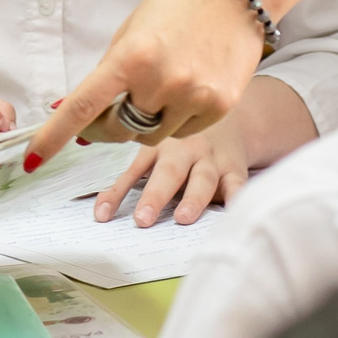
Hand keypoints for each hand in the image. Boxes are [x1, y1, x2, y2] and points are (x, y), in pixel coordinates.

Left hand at [27, 0, 262, 169]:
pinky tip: (188, 86)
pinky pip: (183, 132)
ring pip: (151, 136)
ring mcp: (193, 96)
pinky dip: (177, 119)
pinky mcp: (219, 106)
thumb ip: (106, 74)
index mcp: (131, 56)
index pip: (83, 106)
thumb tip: (75, 114)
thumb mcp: (132, 31)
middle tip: (110, 110)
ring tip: (162, 84)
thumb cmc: (179, 5)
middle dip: (106, 127)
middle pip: (118, 130)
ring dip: (145, 122)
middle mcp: (161, 80)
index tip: (32, 159)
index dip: (54, 136)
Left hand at [95, 111, 247, 226]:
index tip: (102, 215)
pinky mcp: (234, 169)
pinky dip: (237, 197)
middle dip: (155, 196)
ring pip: (202, 179)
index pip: (134, 172)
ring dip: (193, 199)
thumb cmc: (183, 144)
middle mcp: (184, 151)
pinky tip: (234, 211)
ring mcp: (211, 160)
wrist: (227, 117)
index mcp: (158, 146)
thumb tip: (100, 211)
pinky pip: (237, 184)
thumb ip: (134, 177)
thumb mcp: (156, 150)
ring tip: (183, 217)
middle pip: (168, 173)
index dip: (117, 193)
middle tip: (142, 220)